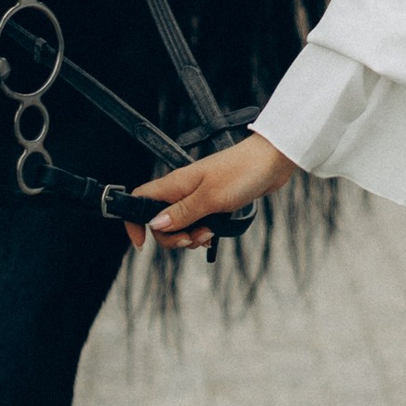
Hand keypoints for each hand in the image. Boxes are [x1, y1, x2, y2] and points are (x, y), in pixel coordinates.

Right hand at [123, 132, 297, 248]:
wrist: (270, 162)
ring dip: (190, 236)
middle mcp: (181, 190)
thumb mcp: (211, 198)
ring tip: (209, 234)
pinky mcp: (211, 201)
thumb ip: (182, 213)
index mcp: (175, 184)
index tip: (142, 243)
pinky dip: (202, 232)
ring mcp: (196, 196)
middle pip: (160, 221)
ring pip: (179, 225)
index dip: (134, 222)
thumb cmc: (242, 172)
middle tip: (192, 238)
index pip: (140, 200)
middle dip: (172, 237)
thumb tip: (155, 224)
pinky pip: (196, 222)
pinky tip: (214, 233)